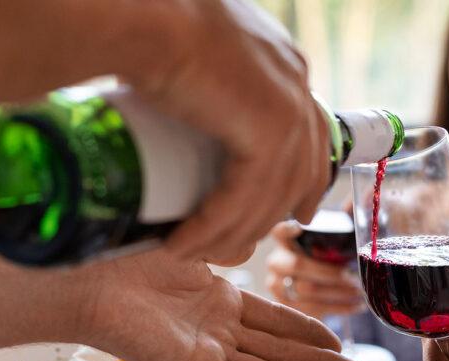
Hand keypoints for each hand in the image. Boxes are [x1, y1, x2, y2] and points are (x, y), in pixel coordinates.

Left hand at [78, 247, 361, 360]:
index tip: (340, 341)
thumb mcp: (190, 244)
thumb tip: (257, 223)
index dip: (308, 332)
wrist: (83, 276)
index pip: (274, 321)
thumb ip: (225, 245)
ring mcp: (204, 351)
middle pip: (278, 351)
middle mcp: (214, 331)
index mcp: (216, 302)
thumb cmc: (126, 256)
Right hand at [143, 0, 329, 263]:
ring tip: (195, 250)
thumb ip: (203, 72)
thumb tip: (183, 96)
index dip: (304, 176)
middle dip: (281, 213)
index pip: (309, 129)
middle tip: (250, 244)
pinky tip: (185, 244)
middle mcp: (295, 83)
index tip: (295, 211)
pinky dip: (213, 227)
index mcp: (284, 62)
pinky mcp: (268, 133)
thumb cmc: (146, 22)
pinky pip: (244, 199)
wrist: (139, 16)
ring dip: (231, 232)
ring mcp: (287, 109)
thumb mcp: (191, 49)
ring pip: (270, 194)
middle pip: (302, 167)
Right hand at [265, 221, 364, 317]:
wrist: (318, 292)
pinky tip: (357, 305)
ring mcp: (278, 286)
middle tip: (351, 274)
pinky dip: (339, 307)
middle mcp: (277, 262)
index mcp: (286, 241)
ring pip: (306, 289)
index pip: (278, 231)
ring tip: (359, 291)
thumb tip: (369, 193)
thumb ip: (347, 217)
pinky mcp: (287, 307)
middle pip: (296, 265)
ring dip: (337, 291)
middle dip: (327, 271)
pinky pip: (312, 309)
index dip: (286, 228)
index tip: (300, 226)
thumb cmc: (326, 257)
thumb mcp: (335, 238)